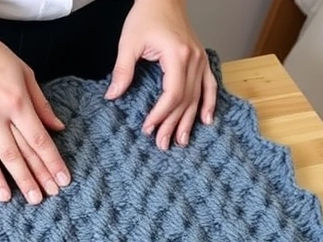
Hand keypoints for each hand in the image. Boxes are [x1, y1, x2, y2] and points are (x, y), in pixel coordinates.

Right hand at [0, 28, 70, 204]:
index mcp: (16, 103)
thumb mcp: (23, 72)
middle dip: (29, 179)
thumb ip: (40, 102)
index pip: (39, 140)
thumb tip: (57, 126)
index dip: (52, 163)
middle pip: (15, 154)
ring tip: (6, 199)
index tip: (61, 181)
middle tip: (39, 199)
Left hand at [105, 0, 217, 149]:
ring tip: (181, 141)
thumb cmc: (146, 16)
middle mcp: (193, 60)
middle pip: (185, 100)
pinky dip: (209, 103)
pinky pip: (210, 85)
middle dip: (173, 124)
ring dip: (189, 121)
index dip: (161, 114)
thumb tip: (113, 95)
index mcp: (177, 55)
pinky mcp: (201, 60)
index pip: (172, 94)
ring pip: (197, 97)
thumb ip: (122, 70)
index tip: (148, 127)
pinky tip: (206, 120)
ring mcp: (200, 61)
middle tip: (162, 144)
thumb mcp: (129, 43)